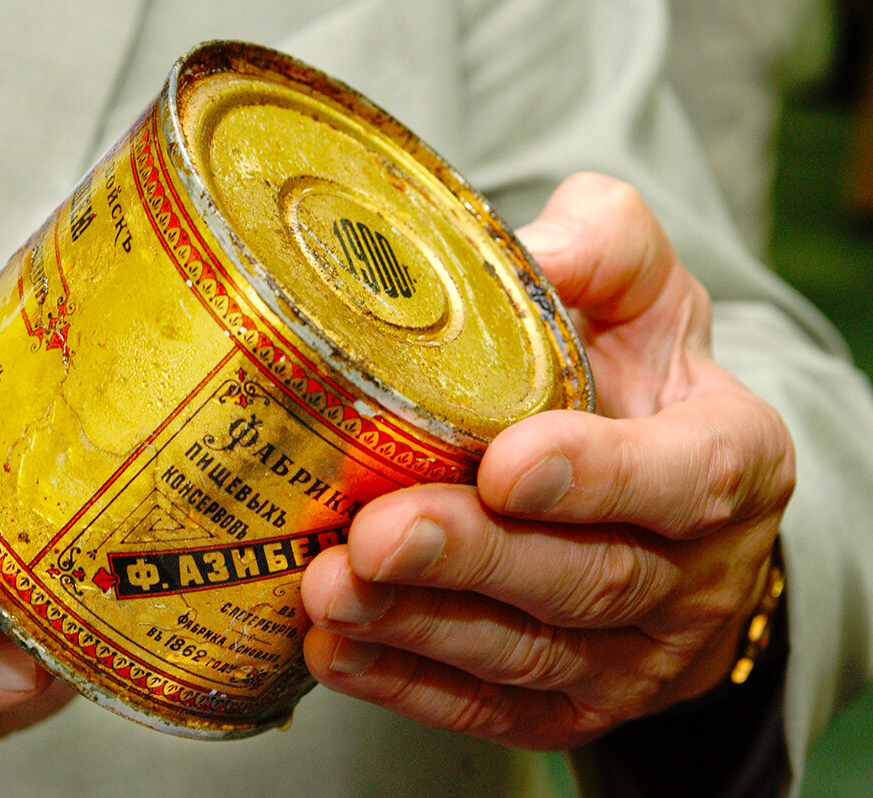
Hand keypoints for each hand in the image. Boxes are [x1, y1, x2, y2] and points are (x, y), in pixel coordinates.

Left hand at [299, 173, 794, 749]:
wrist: (660, 493)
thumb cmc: (641, 376)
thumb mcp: (644, 293)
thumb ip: (603, 247)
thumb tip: (534, 247)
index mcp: (733, 458)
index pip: (687, 478)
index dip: (599, 476)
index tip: (505, 465)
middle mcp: (698, 573)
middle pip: (588, 578)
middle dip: (474, 559)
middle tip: (378, 534)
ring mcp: (638, 655)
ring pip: (530, 652)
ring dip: (423, 626)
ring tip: (331, 591)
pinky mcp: (575, 704)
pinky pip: (495, 708)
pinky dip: (411, 686)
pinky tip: (340, 652)